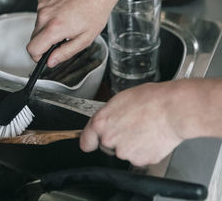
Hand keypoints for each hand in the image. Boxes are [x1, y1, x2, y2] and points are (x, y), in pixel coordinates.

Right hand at [26, 0, 127, 67]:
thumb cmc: (95, 11)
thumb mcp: (85, 39)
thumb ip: (65, 53)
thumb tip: (51, 61)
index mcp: (55, 28)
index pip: (32, 49)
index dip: (38, 57)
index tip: (45, 57)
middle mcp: (45, 16)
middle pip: (33, 40)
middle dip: (44, 44)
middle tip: (60, 41)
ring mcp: (42, 6)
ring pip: (36, 28)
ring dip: (46, 30)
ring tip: (64, 24)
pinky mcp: (43, 0)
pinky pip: (40, 16)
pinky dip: (48, 19)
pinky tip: (62, 14)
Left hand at [79, 79, 213, 166]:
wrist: (173, 110)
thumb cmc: (151, 100)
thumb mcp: (120, 99)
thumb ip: (109, 114)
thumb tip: (108, 119)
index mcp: (101, 123)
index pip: (86, 139)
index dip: (88, 141)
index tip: (89, 144)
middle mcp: (110, 139)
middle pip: (108, 144)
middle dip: (118, 138)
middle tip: (133, 125)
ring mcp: (125, 152)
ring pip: (125, 151)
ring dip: (133, 144)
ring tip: (146, 128)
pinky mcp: (141, 160)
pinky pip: (141, 157)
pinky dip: (146, 150)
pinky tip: (153, 137)